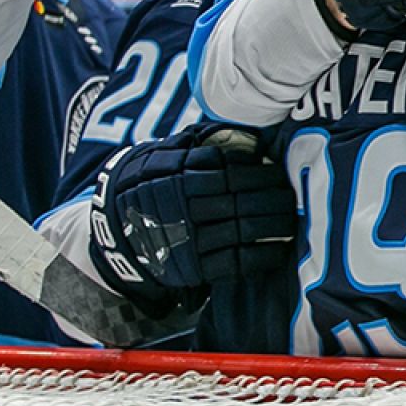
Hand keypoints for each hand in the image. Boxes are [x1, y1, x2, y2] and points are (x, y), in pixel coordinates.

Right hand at [88, 126, 294, 309]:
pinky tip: (279, 248)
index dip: (257, 172)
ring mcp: (188, 241)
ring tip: (292, 218)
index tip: (277, 170)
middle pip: (239, 200)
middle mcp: (183, 209)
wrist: (113, 234)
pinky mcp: (193, 269)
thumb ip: (197, 144)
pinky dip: (262, 255)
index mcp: (177, 179)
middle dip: (271, 197)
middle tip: (291, 194)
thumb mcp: (161, 158)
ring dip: (273, 225)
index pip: (226, 172)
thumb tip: (243, 136)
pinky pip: (234, 262)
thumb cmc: (150, 188)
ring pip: (241, 230)